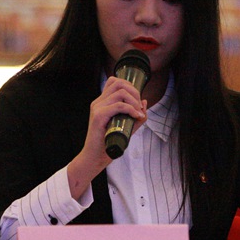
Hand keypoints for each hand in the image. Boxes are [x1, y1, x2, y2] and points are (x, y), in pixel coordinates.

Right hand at [66, 76, 146, 199]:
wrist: (94, 157)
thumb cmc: (108, 143)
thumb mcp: (126, 127)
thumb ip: (135, 115)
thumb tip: (144, 102)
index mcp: (101, 102)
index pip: (114, 81)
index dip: (129, 86)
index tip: (137, 101)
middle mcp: (98, 102)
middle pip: (119, 83)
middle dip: (134, 92)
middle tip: (139, 107)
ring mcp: (97, 108)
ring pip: (120, 92)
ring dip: (134, 101)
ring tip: (138, 113)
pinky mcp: (99, 116)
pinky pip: (119, 106)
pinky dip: (131, 109)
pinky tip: (136, 116)